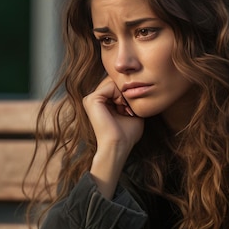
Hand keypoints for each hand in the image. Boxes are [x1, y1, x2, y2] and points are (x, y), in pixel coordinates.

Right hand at [83, 76, 143, 198]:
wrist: (118, 146)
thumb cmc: (126, 134)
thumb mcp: (131, 112)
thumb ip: (131, 99)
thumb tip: (138, 87)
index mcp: (100, 102)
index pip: (116, 86)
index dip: (128, 93)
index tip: (131, 110)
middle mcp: (93, 99)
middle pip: (115, 82)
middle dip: (127, 92)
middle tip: (129, 109)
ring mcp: (90, 99)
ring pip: (113, 82)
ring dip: (125, 94)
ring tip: (126, 109)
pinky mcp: (91, 100)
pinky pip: (110, 86)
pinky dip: (120, 95)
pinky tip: (122, 107)